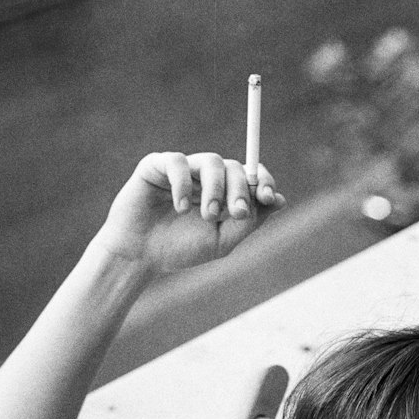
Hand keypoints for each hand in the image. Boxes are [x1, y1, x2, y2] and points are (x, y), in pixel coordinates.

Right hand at [95, 151, 285, 276]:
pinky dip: (183, 184)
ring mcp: (183, 169)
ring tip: (207, 216)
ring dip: (215, 189)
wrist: (139, 256)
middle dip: (239, 190)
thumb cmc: (179, 250)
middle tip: (235, 213)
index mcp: (223, 193)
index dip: (263, 181)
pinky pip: (178, 163)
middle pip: (234, 167)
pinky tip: (180, 208)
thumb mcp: (220, 242)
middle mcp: (205, 177)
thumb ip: (248, 222)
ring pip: (211, 162)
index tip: (268, 196)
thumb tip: (279, 201)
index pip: (249, 176)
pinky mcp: (157, 165)